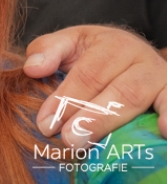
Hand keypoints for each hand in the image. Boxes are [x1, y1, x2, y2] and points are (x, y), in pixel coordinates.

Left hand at [23, 25, 166, 147]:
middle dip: (88, 116)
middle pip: (113, 89)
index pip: (86, 74)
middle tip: (67, 138)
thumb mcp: (70, 43)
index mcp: (111, 43)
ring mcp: (159, 77)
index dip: (65, 99)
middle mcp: (138, 58)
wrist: (134, 53)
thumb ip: (47, 51)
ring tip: (90, 142)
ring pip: (136, 99)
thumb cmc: (96, 53)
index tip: (46, 123)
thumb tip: (32, 68)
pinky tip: (163, 132)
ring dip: (111, 122)